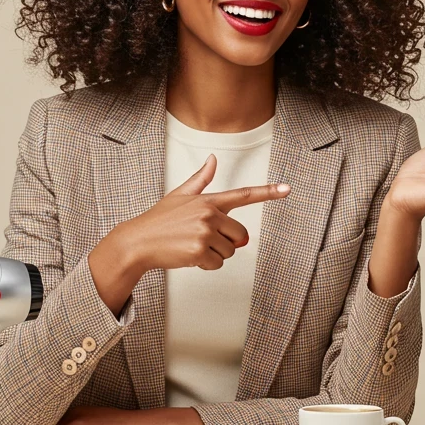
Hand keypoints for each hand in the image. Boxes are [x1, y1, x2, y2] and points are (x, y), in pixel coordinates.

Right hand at [119, 154, 289, 271]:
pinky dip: (205, 265)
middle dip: (226, 242)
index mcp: (208, 200)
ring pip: (229, 252)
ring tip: (191, 246)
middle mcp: (209, 214)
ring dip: (213, 254)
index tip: (287, 189)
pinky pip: (217, 264)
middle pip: (240, 235)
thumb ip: (201, 180)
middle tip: (203, 240)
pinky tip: (188, 256)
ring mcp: (204, 232)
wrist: (138, 242)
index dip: (268, 192)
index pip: (243, 194)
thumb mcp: (180, 195)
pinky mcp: (198, 250)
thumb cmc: (159, 220)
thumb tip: (213, 159)